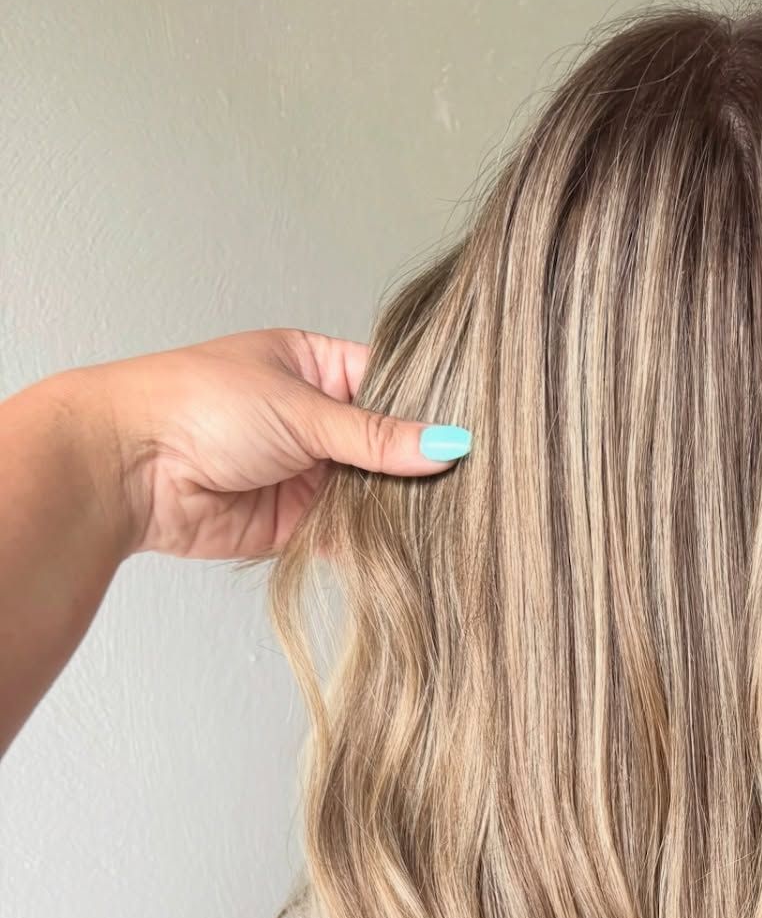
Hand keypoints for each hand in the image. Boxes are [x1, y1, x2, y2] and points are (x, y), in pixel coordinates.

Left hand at [57, 327, 468, 560]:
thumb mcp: (300, 411)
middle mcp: (317, 421)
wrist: (131, 467)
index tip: (475, 434)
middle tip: (471, 485)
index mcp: (316, 367)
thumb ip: (376, 438)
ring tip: (450, 521)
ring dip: (399, 509)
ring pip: (373, 496)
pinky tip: (410, 550)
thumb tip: (447, 444)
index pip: (393, 386)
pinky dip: (373, 546)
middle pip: (389, 447)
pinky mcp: (296, 524)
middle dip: (419, 467)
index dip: (430, 409)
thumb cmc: (197, 405)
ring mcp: (308, 474)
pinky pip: (348, 537)